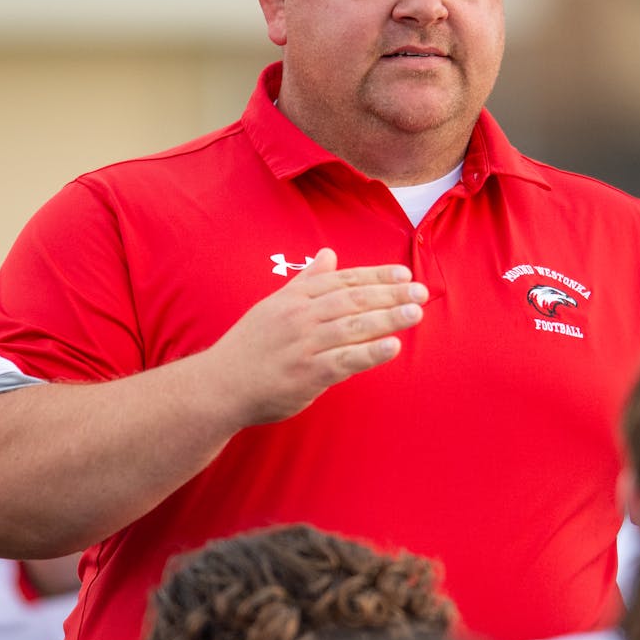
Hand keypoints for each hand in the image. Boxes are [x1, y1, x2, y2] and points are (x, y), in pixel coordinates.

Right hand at [208, 248, 426, 426]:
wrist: (219, 385)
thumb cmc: (249, 346)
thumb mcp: (274, 305)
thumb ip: (306, 282)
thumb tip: (329, 255)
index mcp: (295, 297)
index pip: (343, 281)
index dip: (376, 276)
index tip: (403, 274)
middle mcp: (300, 316)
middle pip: (353, 299)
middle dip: (390, 293)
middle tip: (420, 292)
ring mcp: (303, 344)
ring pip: (353, 326)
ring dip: (387, 318)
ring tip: (415, 313)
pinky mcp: (306, 373)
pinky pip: (344, 360)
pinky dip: (370, 352)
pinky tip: (393, 347)